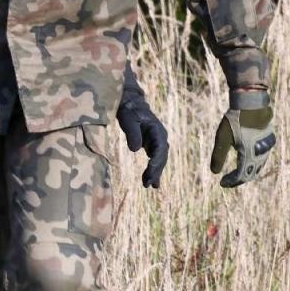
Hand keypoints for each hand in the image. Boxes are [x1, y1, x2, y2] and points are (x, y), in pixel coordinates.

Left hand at [116, 67, 167, 187]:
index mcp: (157, 129)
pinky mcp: (151, 145)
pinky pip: (154, 160)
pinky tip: (150, 183)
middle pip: (161, 156)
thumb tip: (135, 150)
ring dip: (155, 173)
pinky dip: (152, 171)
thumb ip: (132, 133)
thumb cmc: (128, 110)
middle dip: (156, 170)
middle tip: (148, 184)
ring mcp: (156, 142)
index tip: (150, 168)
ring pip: (159, 160)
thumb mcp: (128, 119)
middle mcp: (160, 137)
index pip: (160, 147)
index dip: (157, 159)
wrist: (129, 104)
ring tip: (150, 186)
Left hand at [210, 89, 274, 187]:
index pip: (241, 176)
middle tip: (228, 181)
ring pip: (258, 166)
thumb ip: (218, 156)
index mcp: (249, 155)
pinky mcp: (269, 139)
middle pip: (251, 173)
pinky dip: (254, 163)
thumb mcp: (222, 138)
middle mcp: (261, 153)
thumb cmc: (235, 119)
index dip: (232, 182)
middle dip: (240, 179)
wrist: (251, 102)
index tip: (222, 183)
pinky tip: (248, 160)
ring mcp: (266, 146)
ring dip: (248, 172)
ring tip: (237, 174)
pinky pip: (262, 157)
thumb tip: (214, 173)